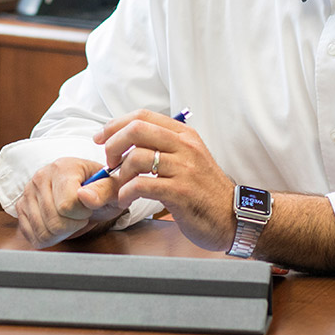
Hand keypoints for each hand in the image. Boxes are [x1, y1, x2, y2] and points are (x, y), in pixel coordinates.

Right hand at [15, 157, 125, 247]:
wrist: (85, 189)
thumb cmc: (100, 189)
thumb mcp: (113, 188)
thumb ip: (104, 191)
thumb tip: (86, 197)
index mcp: (63, 167)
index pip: (67, 205)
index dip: (83, 214)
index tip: (89, 206)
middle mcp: (41, 177)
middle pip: (54, 222)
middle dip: (73, 226)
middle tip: (80, 215)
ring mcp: (28, 192)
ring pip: (43, 232)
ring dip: (61, 234)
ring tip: (69, 219)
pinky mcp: (21, 207)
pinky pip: (33, 236)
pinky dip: (48, 238)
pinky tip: (58, 226)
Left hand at [95, 109, 235, 251]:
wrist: (233, 218)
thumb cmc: (204, 190)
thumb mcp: (189, 158)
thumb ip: (163, 146)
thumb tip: (126, 138)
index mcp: (184, 135)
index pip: (142, 116)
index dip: (115, 125)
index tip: (101, 138)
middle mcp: (185, 147)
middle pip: (136, 130)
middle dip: (113, 145)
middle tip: (110, 163)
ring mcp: (184, 169)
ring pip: (136, 158)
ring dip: (120, 174)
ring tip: (121, 186)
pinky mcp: (181, 192)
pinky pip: (141, 185)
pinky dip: (126, 192)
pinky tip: (126, 199)